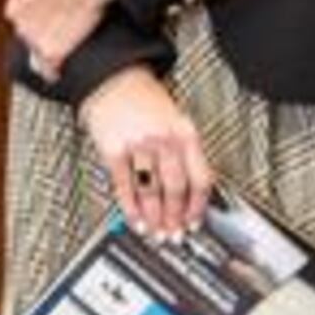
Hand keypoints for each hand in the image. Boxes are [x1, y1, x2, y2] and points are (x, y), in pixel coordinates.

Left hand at [0, 0, 111, 78]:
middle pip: (28, 33)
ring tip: (67, 36)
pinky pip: (48, 70)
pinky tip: (58, 70)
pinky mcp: (52, 52)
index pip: (19, 17)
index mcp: (14, 4)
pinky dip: (52, 71)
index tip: (50, 7)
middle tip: (63, 19)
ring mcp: (34, 38)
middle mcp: (19, 23)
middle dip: (42, 28)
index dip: (36, 11)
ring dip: (48, 46)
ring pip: (37, 50)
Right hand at [80, 65, 212, 238]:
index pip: (200, 177)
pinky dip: (131, 208)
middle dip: (176, 217)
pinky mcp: (113, 150)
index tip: (196, 223)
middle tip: (174, 235)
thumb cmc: (146, 102)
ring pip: (151, 191)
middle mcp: (165, 139)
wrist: (114, 80)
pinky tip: (135, 220)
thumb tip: (189, 195)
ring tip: (156, 233)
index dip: (199, 206)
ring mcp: (139, 144)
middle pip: (177, 188)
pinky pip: (125, 186)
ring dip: (155, 218)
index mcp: (186, 133)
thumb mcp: (175, 122)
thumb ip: (184, 154)